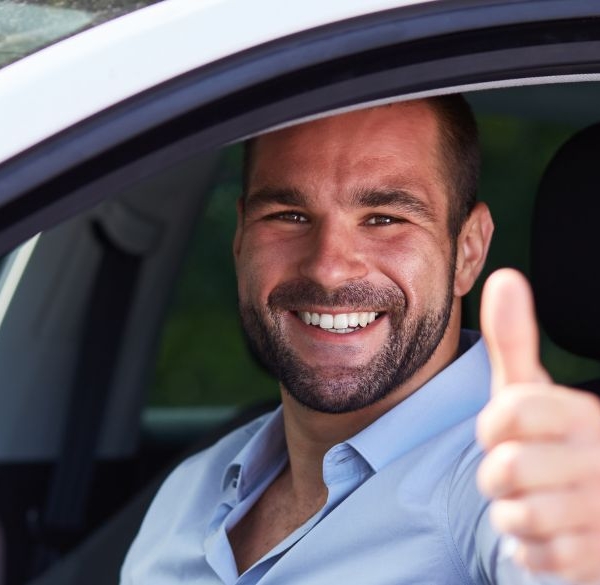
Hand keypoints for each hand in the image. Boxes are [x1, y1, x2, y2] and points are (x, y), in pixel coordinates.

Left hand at [476, 268, 599, 583]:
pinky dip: (528, 547)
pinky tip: (549, 531)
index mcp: (581, 413)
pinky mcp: (597, 557)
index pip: (510, 411)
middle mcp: (598, 459)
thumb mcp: (532, 389)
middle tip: (519, 472)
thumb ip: (515, 340)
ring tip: (535, 500)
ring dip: (511, 513)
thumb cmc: (552, 438)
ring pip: (516, 517)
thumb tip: (505, 277)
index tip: (505, 430)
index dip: (493, 426)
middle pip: (504, 470)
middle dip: (497, 476)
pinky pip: (533, 556)